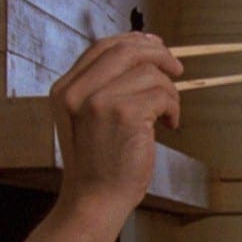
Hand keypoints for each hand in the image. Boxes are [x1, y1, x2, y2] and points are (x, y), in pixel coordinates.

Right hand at [49, 32, 182, 216]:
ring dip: (169, 91)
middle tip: (177, 69)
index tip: (155, 45)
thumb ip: (103, 88)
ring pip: (149, 72)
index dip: (133, 40)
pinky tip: (169, 125)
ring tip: (167, 114)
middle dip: (158, 54)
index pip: (102, 47)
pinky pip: (162, 93)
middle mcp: (76, 91)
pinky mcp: (125, 113)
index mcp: (65, 90)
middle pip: (125, 50)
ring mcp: (99, 101)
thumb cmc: (98, 164)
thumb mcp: (87, 119)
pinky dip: (173, 107)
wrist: (95, 200)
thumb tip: (145, 54)